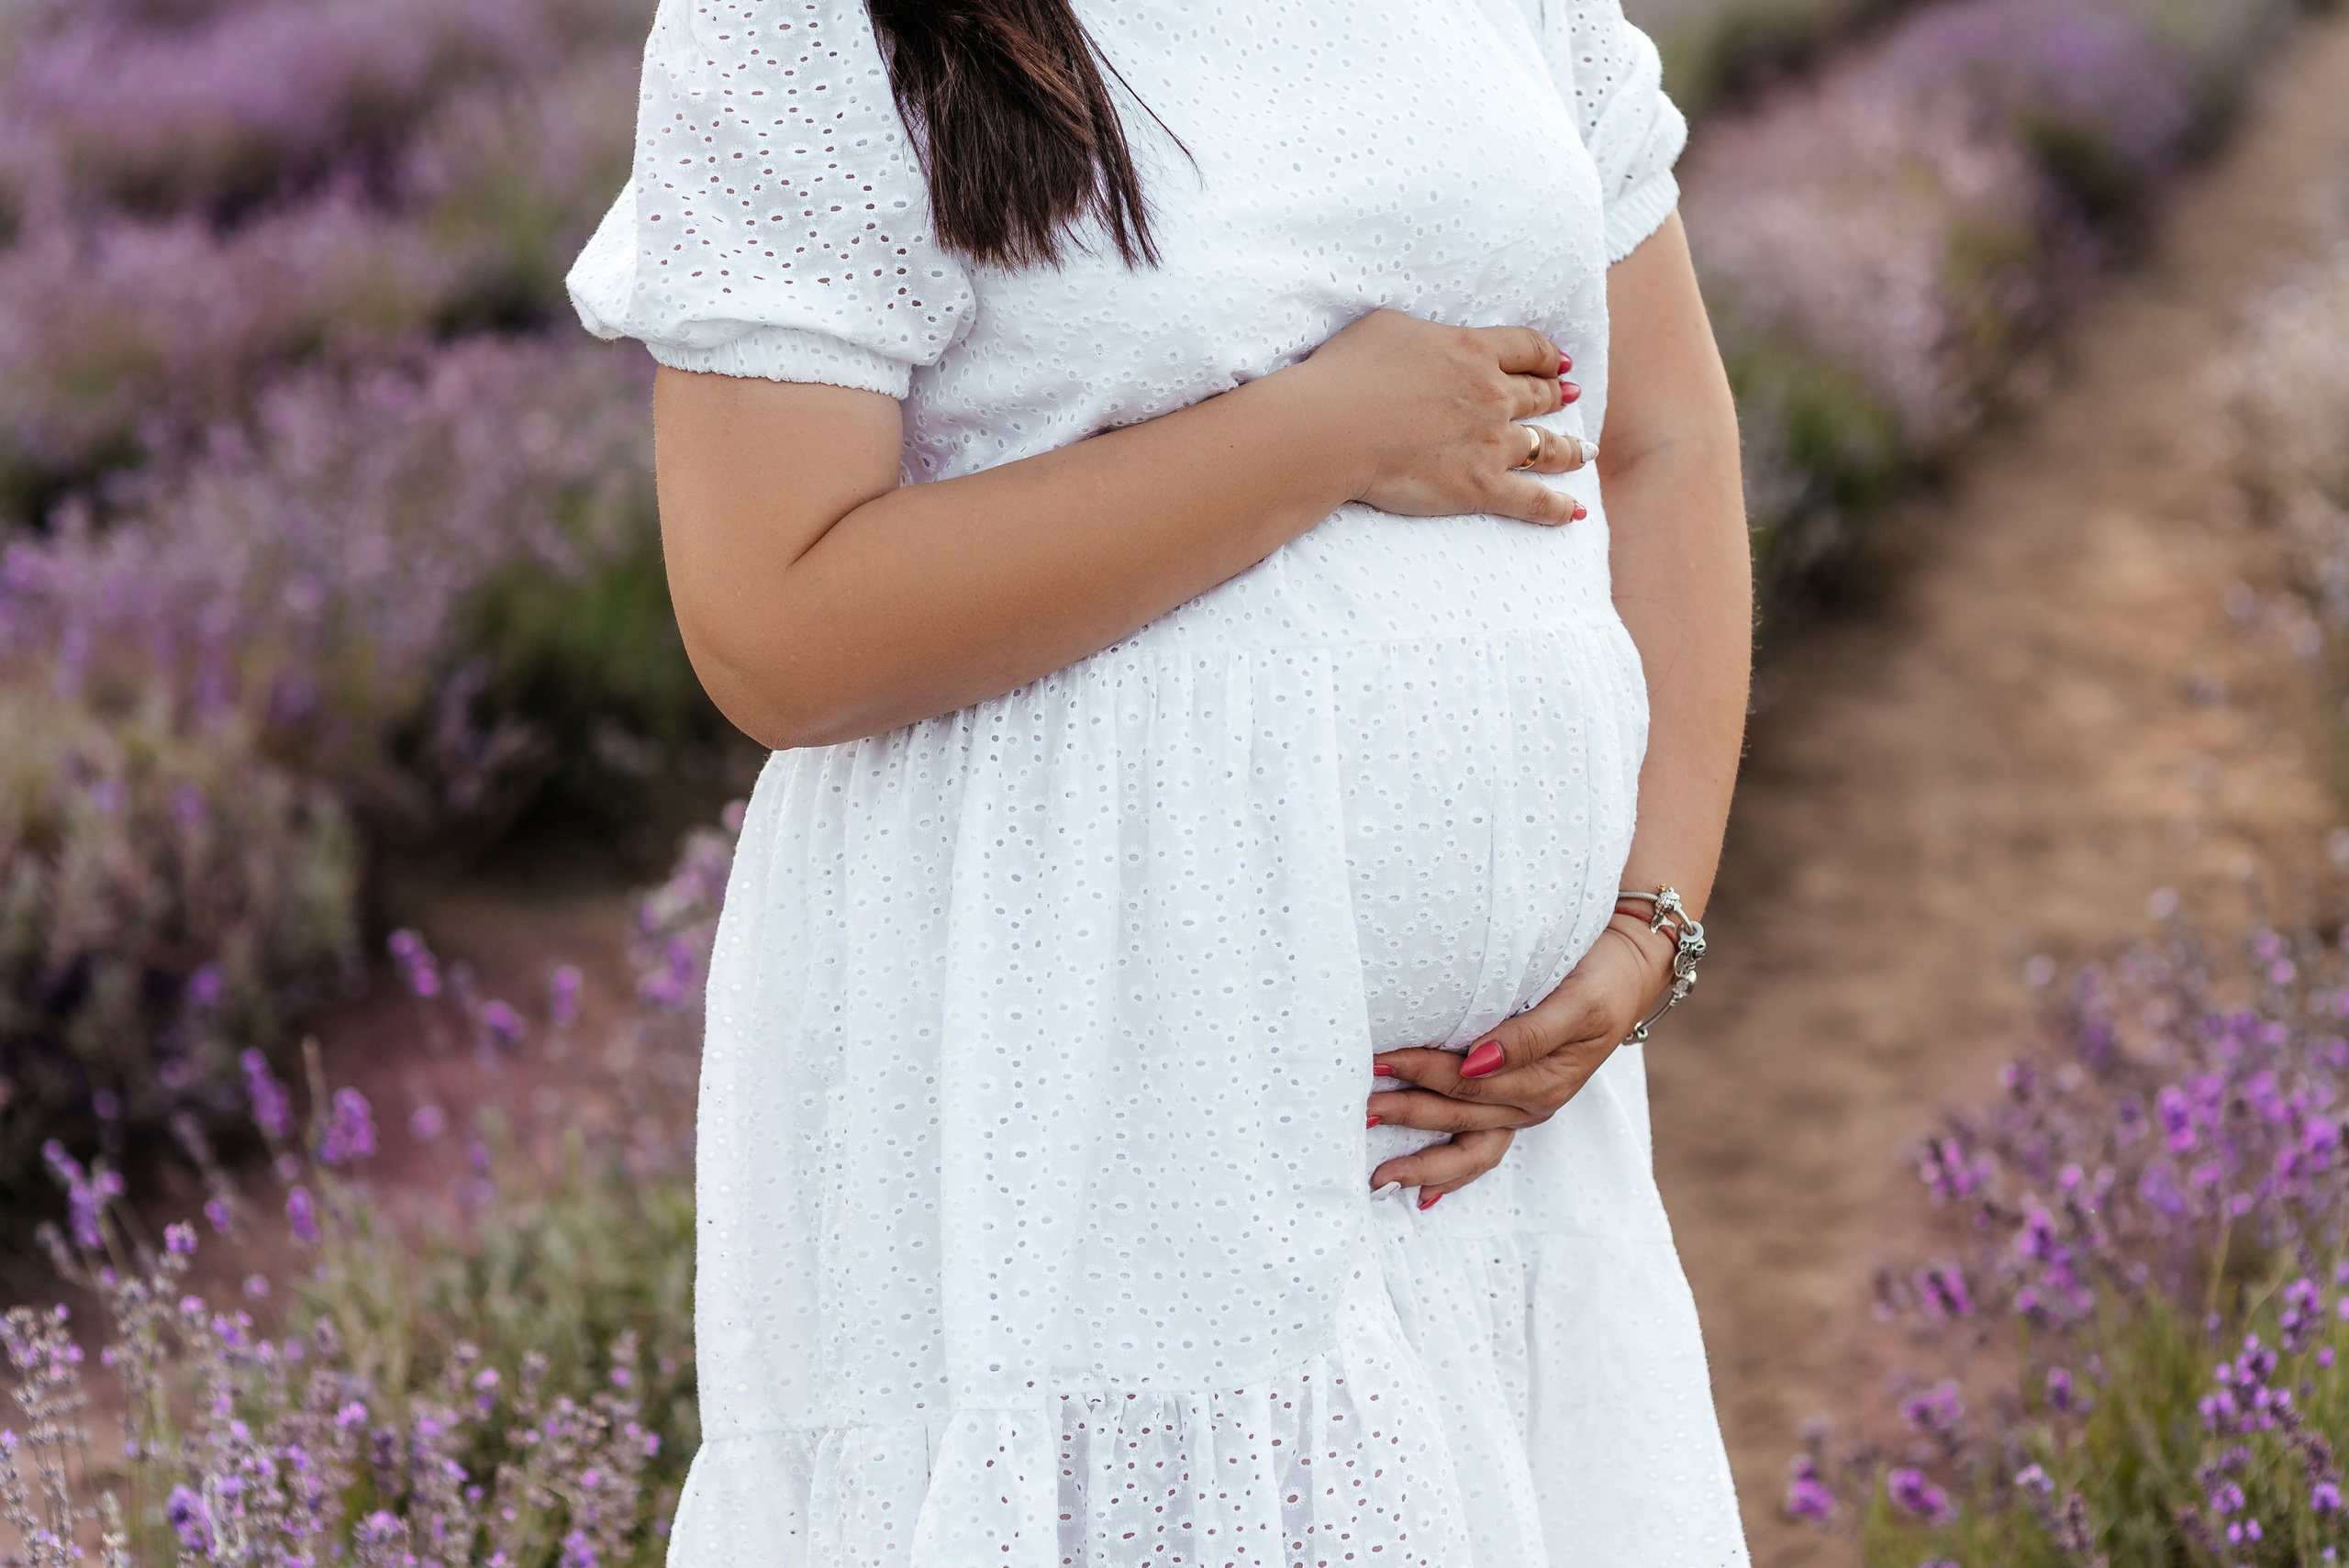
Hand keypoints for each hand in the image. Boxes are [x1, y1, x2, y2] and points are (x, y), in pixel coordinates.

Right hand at [1289, 310, 1591, 527]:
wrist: (1335, 428)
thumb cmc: (1349, 373)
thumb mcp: (1388, 327)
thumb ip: (1424, 334)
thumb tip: (1432, 343)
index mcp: (1473, 350)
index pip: (1526, 348)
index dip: (1546, 355)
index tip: (1558, 362)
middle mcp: (1493, 395)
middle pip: (1540, 396)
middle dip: (1558, 395)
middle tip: (1571, 398)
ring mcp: (1493, 443)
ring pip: (1547, 446)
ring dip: (1570, 449)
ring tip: (1584, 452)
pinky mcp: (1481, 487)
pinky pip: (1533, 500)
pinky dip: (1558, 507)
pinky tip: (1576, 511)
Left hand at [1366, 916, 1674, 1203]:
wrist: (1632, 970)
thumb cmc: (1602, 977)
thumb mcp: (1577, 1000)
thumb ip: (1529, 1034)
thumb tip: (1475, 1059)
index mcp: (1544, 1079)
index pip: (1469, 1082)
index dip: (1422, 1072)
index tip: (1380, 1061)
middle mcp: (1532, 1103)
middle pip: (1459, 1116)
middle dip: (1407, 1114)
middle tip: (1359, 1110)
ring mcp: (1525, 1108)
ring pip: (1468, 1147)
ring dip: (1424, 1160)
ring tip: (1379, 1174)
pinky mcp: (1518, 1104)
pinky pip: (1482, 1149)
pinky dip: (1453, 1171)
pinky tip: (1423, 1192)